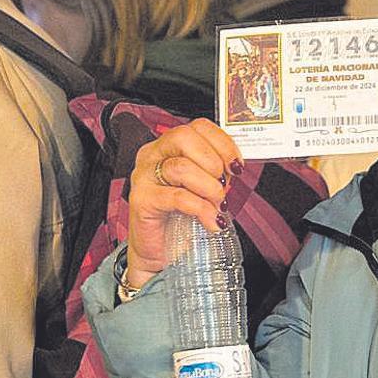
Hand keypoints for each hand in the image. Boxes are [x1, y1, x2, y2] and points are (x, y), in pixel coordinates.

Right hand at [125, 119, 241, 288]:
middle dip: (213, 162)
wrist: (163, 251)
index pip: (198, 127)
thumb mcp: (205, 186)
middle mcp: (153, 155)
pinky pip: (177, 196)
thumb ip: (217, 170)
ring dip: (209, 188)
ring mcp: (143, 176)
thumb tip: (235, 166)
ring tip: (217, 205)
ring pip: (181, 167)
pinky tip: (211, 220)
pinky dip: (201, 209)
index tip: (236, 166)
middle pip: (184, 137)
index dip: (223, 143)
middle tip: (224, 185)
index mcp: (169, 146)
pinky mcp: (141, 200)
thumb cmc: (184, 216)